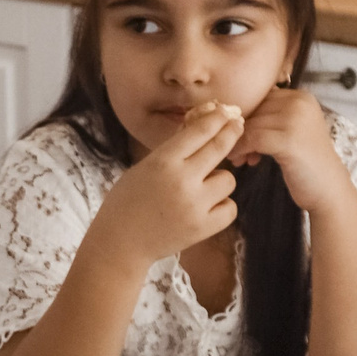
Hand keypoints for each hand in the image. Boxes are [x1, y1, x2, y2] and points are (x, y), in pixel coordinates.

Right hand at [87, 101, 242, 269]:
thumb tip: (201, 129)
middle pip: (219, 148)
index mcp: (163, 161)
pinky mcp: (203, 228)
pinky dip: (222, 206)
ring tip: (203, 188)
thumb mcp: (145, 167)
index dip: (217, 118)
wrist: (120, 243)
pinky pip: (230, 208)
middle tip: (236, 126)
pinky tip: (208, 207)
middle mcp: (182, 180)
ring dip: (219, 180)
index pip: (200, 131)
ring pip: (228, 180)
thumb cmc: (127, 201)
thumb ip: (172, 152)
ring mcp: (195, 206)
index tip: (225, 113)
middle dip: (231, 133)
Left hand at [225, 86, 347, 211]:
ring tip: (238, 158)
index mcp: (302, 97)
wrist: (329, 189)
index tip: (241, 136)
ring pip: (251, 124)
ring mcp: (295, 120)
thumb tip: (235, 113)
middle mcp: (300, 102)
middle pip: (255, 110)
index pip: (262, 97)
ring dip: (238, 142)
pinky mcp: (288, 140)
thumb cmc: (307, 163)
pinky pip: (253, 139)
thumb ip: (272, 117)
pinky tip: (241, 160)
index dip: (247, 116)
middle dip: (241, 130)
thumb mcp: (293, 130)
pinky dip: (241, 150)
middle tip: (236, 149)